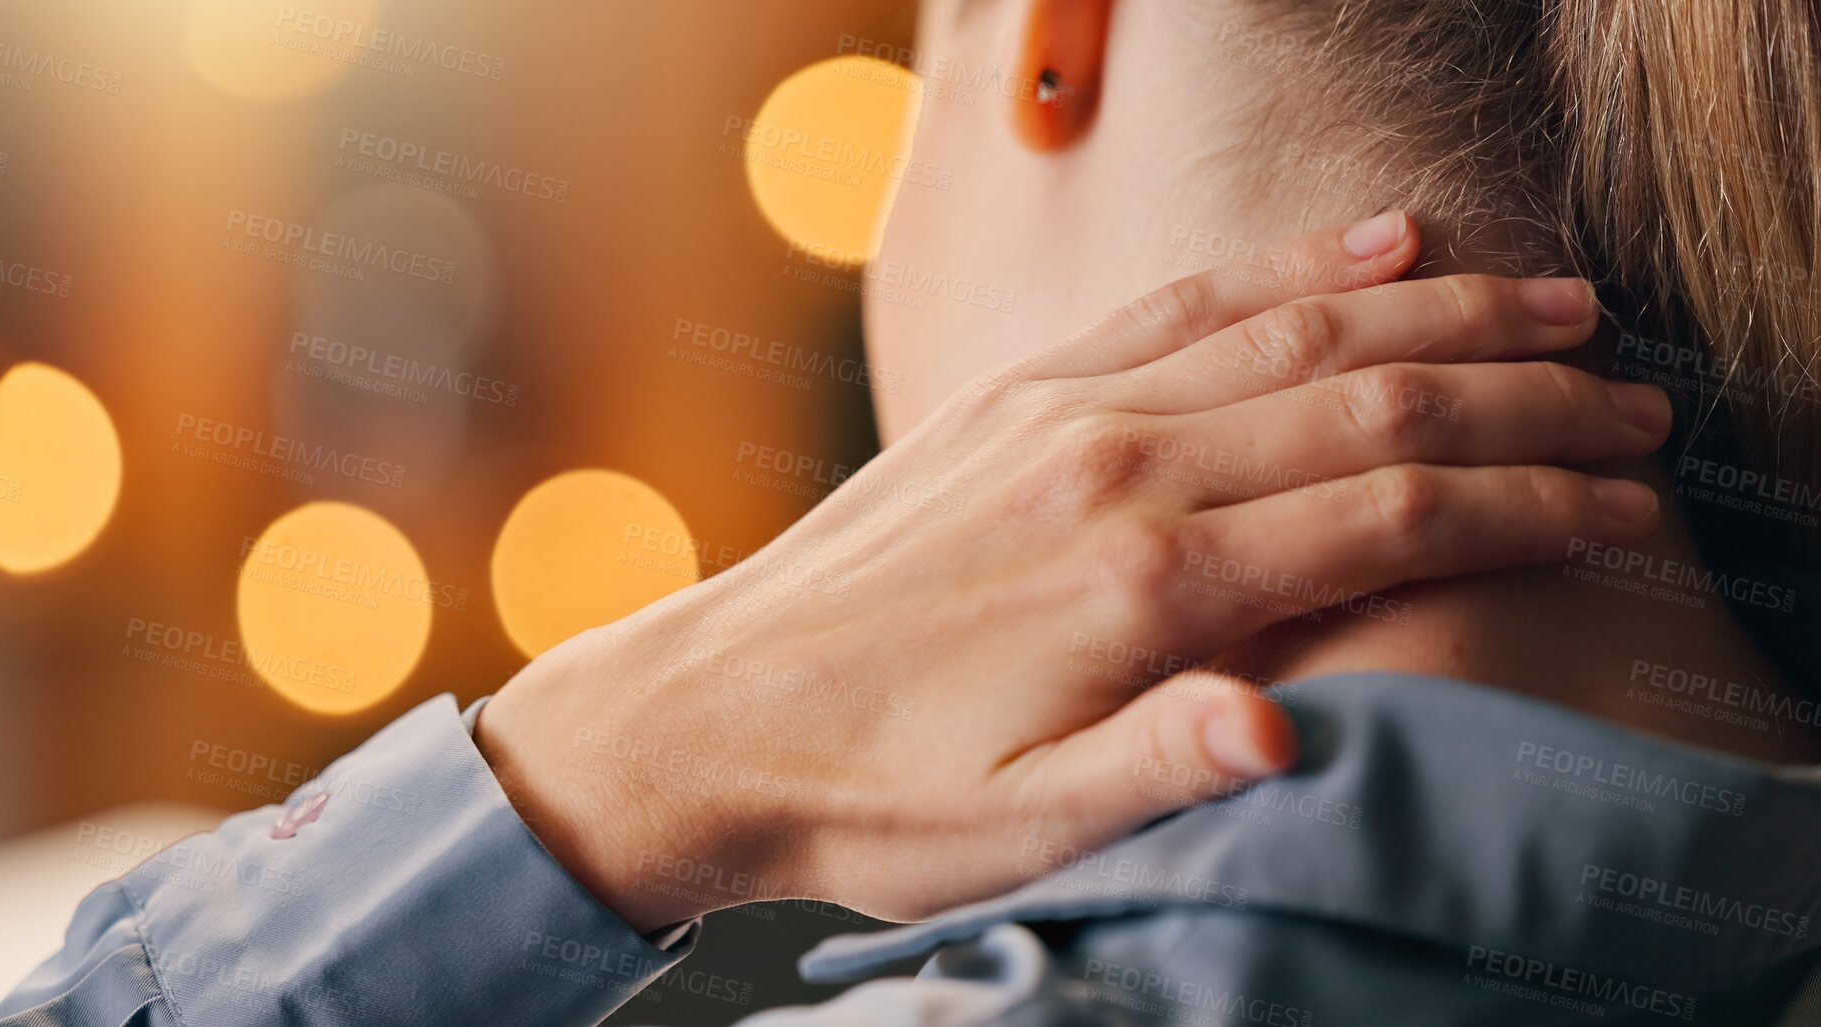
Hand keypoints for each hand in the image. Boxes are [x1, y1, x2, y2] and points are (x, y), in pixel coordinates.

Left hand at [474, 213, 1668, 930]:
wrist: (708, 715)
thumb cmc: (870, 794)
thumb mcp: (1016, 828)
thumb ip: (1159, 769)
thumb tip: (1296, 736)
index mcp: (1146, 581)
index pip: (1389, 509)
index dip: (1526, 497)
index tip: (1625, 499)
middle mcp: (1118, 466)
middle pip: (1369, 397)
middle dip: (1520, 392)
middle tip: (1633, 398)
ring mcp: (1066, 410)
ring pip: (1291, 329)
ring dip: (1436, 310)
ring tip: (1553, 302)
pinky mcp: (1020, 392)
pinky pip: (1182, 304)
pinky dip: (1290, 269)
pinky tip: (1372, 248)